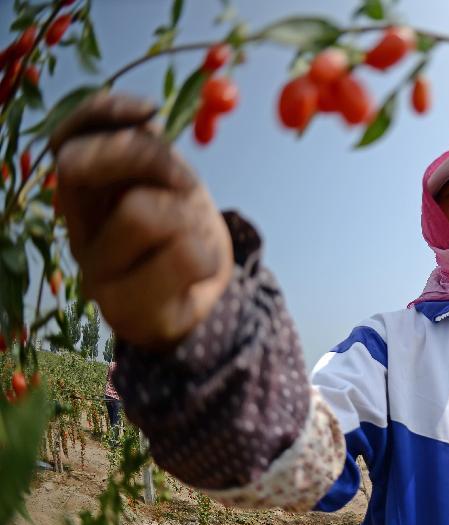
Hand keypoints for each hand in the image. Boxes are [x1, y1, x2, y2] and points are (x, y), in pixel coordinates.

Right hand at [52, 92, 232, 349]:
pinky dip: (207, 254)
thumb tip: (146, 117)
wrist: (202, 295)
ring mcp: (95, 275)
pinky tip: (199, 267)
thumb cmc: (183, 229)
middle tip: (185, 183)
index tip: (153, 112)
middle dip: (149, 159)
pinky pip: (183, 256)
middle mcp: (77, 232)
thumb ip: (147, 151)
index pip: (64, 138)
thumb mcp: (168, 180)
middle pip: (80, 167)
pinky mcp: (129, 311)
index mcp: (81, 194)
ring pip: (140, 212)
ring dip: (187, 215)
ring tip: (193, 235)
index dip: (103, 113)